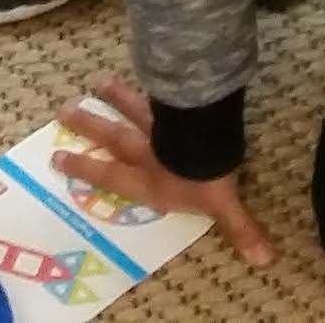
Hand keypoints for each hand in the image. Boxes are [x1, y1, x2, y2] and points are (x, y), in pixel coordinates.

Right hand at [50, 81, 277, 267]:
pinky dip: (148, 80)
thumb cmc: (204, 177)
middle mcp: (145, 150)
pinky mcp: (171, 101)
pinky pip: (156, 90)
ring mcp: (157, 122)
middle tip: (64, 110)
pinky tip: (143, 66)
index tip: (58, 156)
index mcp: (148, 180)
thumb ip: (239, 228)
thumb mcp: (221, 206)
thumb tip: (265, 259)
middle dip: (88, 125)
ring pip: (131, 107)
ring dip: (115, 96)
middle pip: (112, 136)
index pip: (111, 175)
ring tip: (97, 82)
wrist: (205, 139)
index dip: (86, 168)